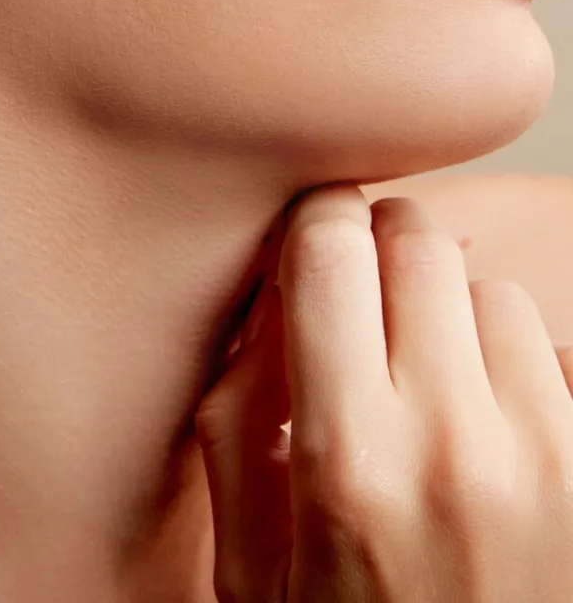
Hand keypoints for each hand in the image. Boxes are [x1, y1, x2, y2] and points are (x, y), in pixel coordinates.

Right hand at [195, 184, 572, 602]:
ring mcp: (551, 457)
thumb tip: (268, 302)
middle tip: (358, 286)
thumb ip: (234, 416)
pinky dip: (506, 355)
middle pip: (421, 244)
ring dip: (446, 307)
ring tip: (420, 372)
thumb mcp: (248, 556)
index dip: (316, 220)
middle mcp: (457, 444)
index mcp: (348, 458)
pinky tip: (478, 414)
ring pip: (491, 291)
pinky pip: (551, 349)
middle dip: (379, 243)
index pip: (334, 253)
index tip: (311, 232)